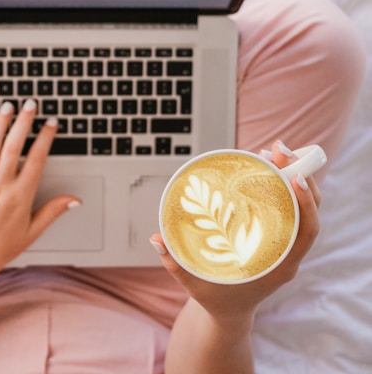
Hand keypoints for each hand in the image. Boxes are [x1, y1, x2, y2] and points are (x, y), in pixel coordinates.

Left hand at [0, 99, 79, 280]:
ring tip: (7, 106)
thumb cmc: (0, 248)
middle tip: (31, 104)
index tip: (51, 123)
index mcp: (20, 196)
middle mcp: (1, 186)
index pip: (37, 159)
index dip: (46, 138)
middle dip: (24, 122)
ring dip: (0, 124)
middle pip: (14, 146)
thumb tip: (74, 200)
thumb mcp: (32, 232)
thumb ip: (53, 211)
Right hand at [150, 140, 320, 322]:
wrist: (229, 312)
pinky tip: (265, 167)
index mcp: (279, 267)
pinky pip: (287, 207)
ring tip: (273, 151)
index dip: (306, 202)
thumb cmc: (215, 299)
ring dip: (291, 175)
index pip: (306, 231)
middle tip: (278, 150)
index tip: (295, 177)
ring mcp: (285, 243)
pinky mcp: (276, 235)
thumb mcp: (193, 284)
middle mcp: (288, 253)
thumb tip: (156, 239)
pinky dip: (281, 185)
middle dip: (299, 175)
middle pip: (307, 210)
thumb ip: (174, 263)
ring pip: (300, 205)